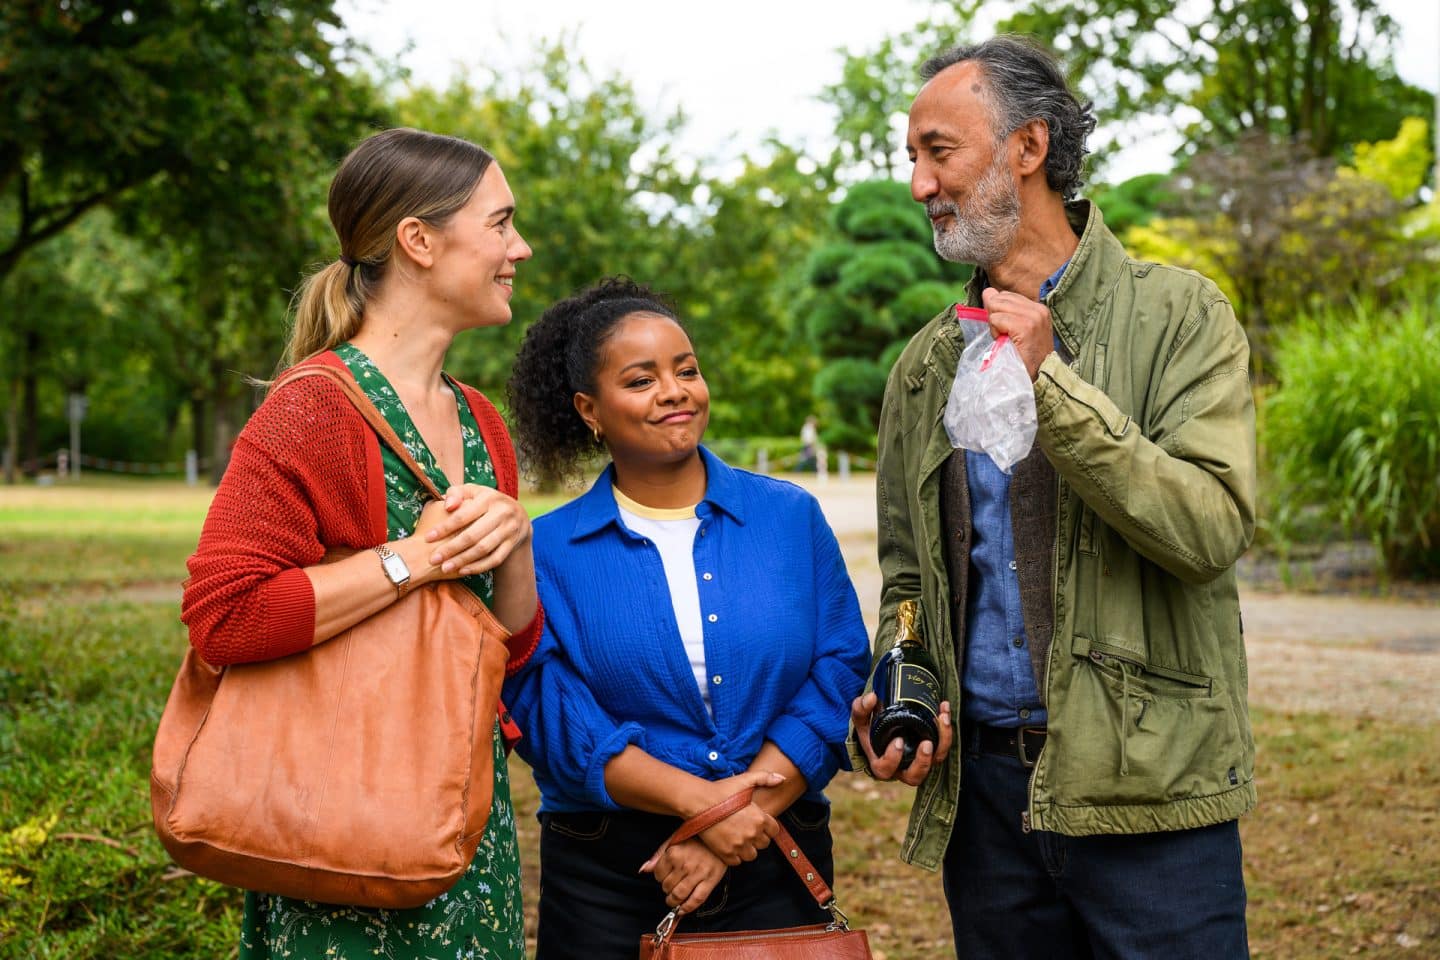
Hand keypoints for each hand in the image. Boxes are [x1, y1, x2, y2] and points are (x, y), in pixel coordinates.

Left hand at [412, 484, 531, 578]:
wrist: (517, 513)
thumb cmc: (484, 501)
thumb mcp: (472, 491)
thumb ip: (456, 494)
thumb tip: (447, 506)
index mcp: (488, 499)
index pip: (463, 516)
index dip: (444, 528)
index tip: (427, 538)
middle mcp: (501, 513)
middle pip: (473, 535)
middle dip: (451, 549)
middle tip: (433, 559)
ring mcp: (509, 529)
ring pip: (484, 549)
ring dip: (463, 560)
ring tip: (445, 568)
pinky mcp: (512, 543)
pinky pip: (495, 559)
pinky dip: (479, 566)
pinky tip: (463, 571)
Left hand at [643, 838, 726, 914]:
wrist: (721, 835)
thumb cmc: (696, 837)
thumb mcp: (674, 840)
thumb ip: (659, 855)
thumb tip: (644, 870)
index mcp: (673, 853)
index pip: (658, 875)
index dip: (660, 877)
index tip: (665, 876)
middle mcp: (684, 865)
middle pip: (667, 887)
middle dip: (667, 889)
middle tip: (671, 886)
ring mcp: (698, 874)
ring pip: (679, 895)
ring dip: (673, 901)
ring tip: (674, 900)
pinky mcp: (710, 881)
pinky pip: (696, 900)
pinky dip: (687, 908)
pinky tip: (683, 909)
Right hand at [669, 769, 783, 866]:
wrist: (698, 802)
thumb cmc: (721, 790)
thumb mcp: (745, 780)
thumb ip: (765, 778)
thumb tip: (782, 779)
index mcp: (760, 818)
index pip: (774, 831)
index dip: (767, 827)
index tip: (758, 823)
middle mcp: (752, 834)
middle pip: (763, 844)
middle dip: (758, 838)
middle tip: (747, 830)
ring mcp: (738, 845)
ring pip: (751, 855)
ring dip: (747, 849)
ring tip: (739, 839)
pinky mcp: (725, 853)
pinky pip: (736, 862)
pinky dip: (734, 856)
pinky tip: (730, 845)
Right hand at [851, 691, 952, 786]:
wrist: (885, 730)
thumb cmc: (871, 730)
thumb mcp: (862, 720)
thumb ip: (861, 709)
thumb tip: (871, 697)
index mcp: (882, 764)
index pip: (885, 769)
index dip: (892, 758)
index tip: (897, 740)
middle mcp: (902, 768)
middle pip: (915, 776)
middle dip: (923, 761)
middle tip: (926, 744)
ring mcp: (920, 761)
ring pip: (936, 761)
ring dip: (943, 742)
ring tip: (942, 718)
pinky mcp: (933, 752)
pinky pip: (944, 745)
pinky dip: (947, 728)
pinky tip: (944, 709)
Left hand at [981, 286, 1054, 380]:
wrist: (1038, 378)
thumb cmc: (1024, 358)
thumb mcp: (1015, 329)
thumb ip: (1003, 310)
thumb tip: (987, 291)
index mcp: (1038, 308)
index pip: (1006, 295)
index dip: (998, 312)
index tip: (1007, 331)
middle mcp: (1038, 309)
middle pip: (999, 298)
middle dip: (994, 317)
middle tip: (1005, 337)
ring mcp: (1033, 317)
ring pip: (996, 306)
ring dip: (994, 325)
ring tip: (1007, 339)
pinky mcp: (1025, 327)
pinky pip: (996, 319)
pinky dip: (995, 331)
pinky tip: (1005, 342)